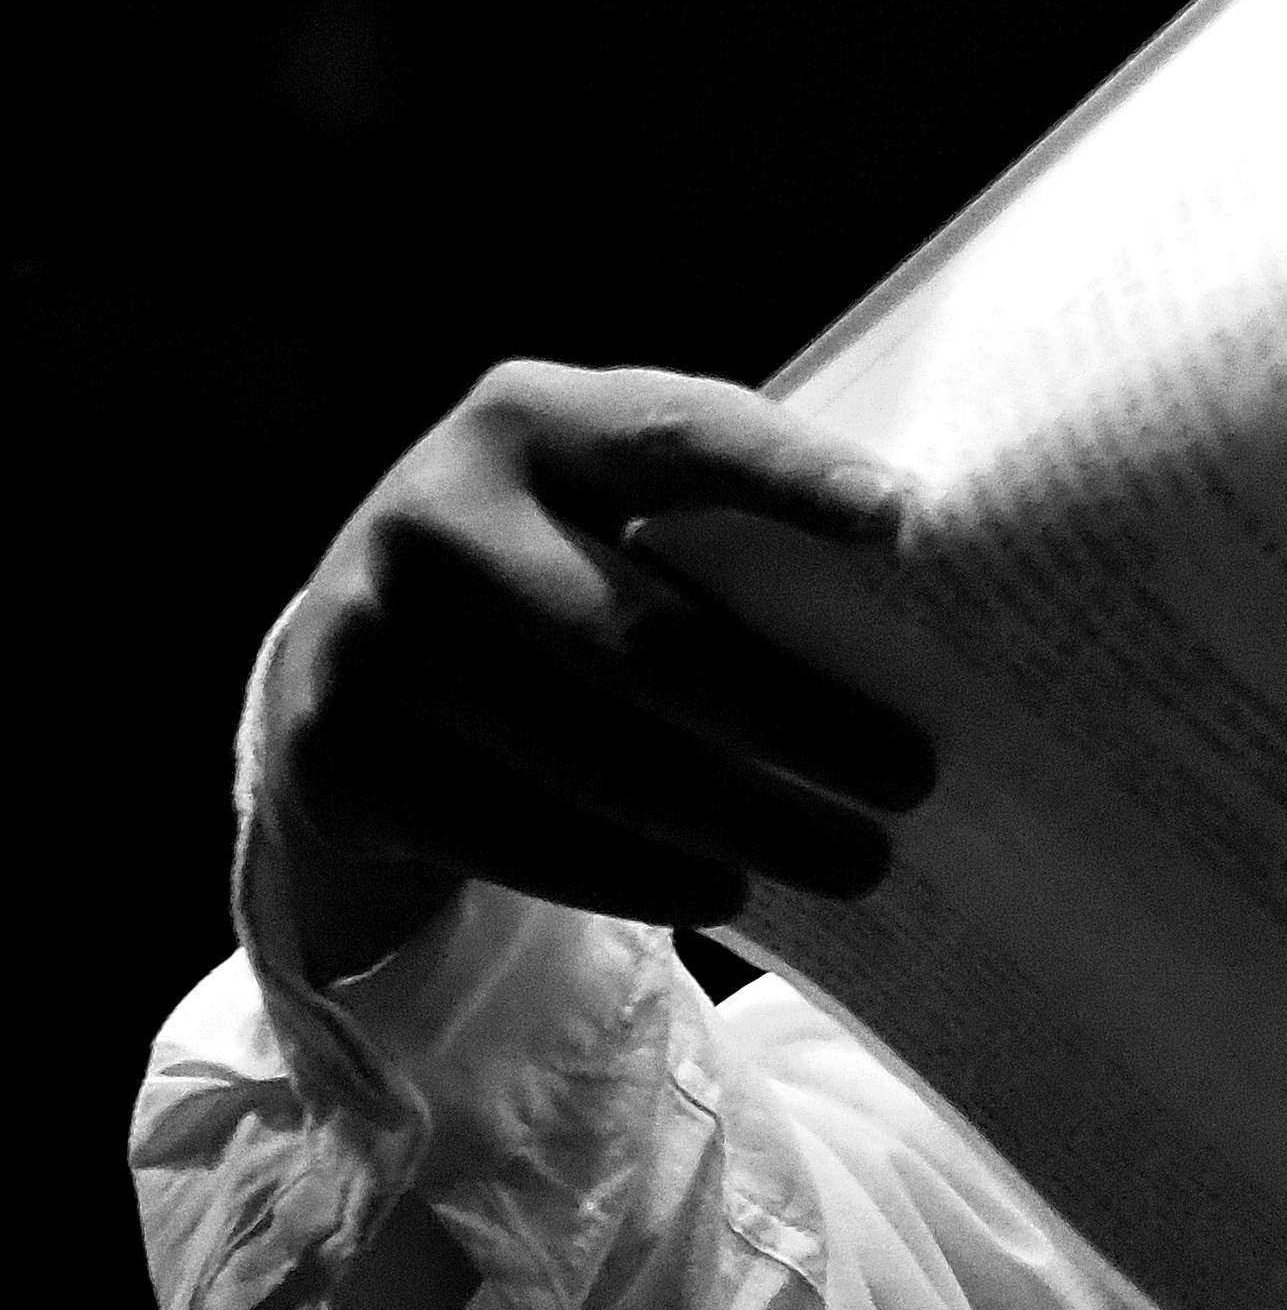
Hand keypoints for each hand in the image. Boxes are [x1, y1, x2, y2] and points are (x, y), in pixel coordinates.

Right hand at [262, 363, 937, 983]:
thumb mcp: (607, 512)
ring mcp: (368, 641)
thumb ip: (720, 525)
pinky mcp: (335, 761)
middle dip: (802, 718)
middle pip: (652, 637)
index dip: (793, 475)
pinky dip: (638, 873)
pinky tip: (722, 889)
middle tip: (916, 775)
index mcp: (530, 420)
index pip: (681, 435)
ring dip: (747, 821)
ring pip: (598, 758)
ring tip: (857, 859)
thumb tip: (928, 600)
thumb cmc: (551, 578)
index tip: (911, 521)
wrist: (339, 675)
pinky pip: (521, 837)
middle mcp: (435, 517)